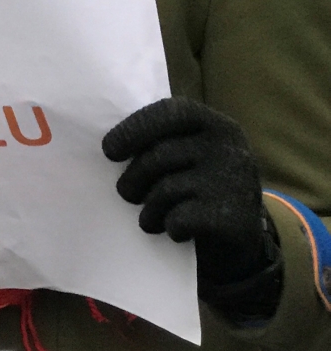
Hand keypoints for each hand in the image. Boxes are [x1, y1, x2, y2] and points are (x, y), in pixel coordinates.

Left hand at [103, 96, 273, 300]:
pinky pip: (180, 218)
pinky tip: (176, 231)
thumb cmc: (201, 187)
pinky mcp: (234, 217)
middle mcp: (229, 148)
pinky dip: (170, 227)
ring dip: (149, 210)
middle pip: (158, 156)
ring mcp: (235, 182)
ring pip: (165, 190)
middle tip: (127, 193)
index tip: (109, 151)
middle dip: (133, 179)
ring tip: (150, 218)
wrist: (242, 237)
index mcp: (216, 125)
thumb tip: (108, 147)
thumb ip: (162, 142)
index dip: (134, 129)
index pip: (170, 113)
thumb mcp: (191, 155)